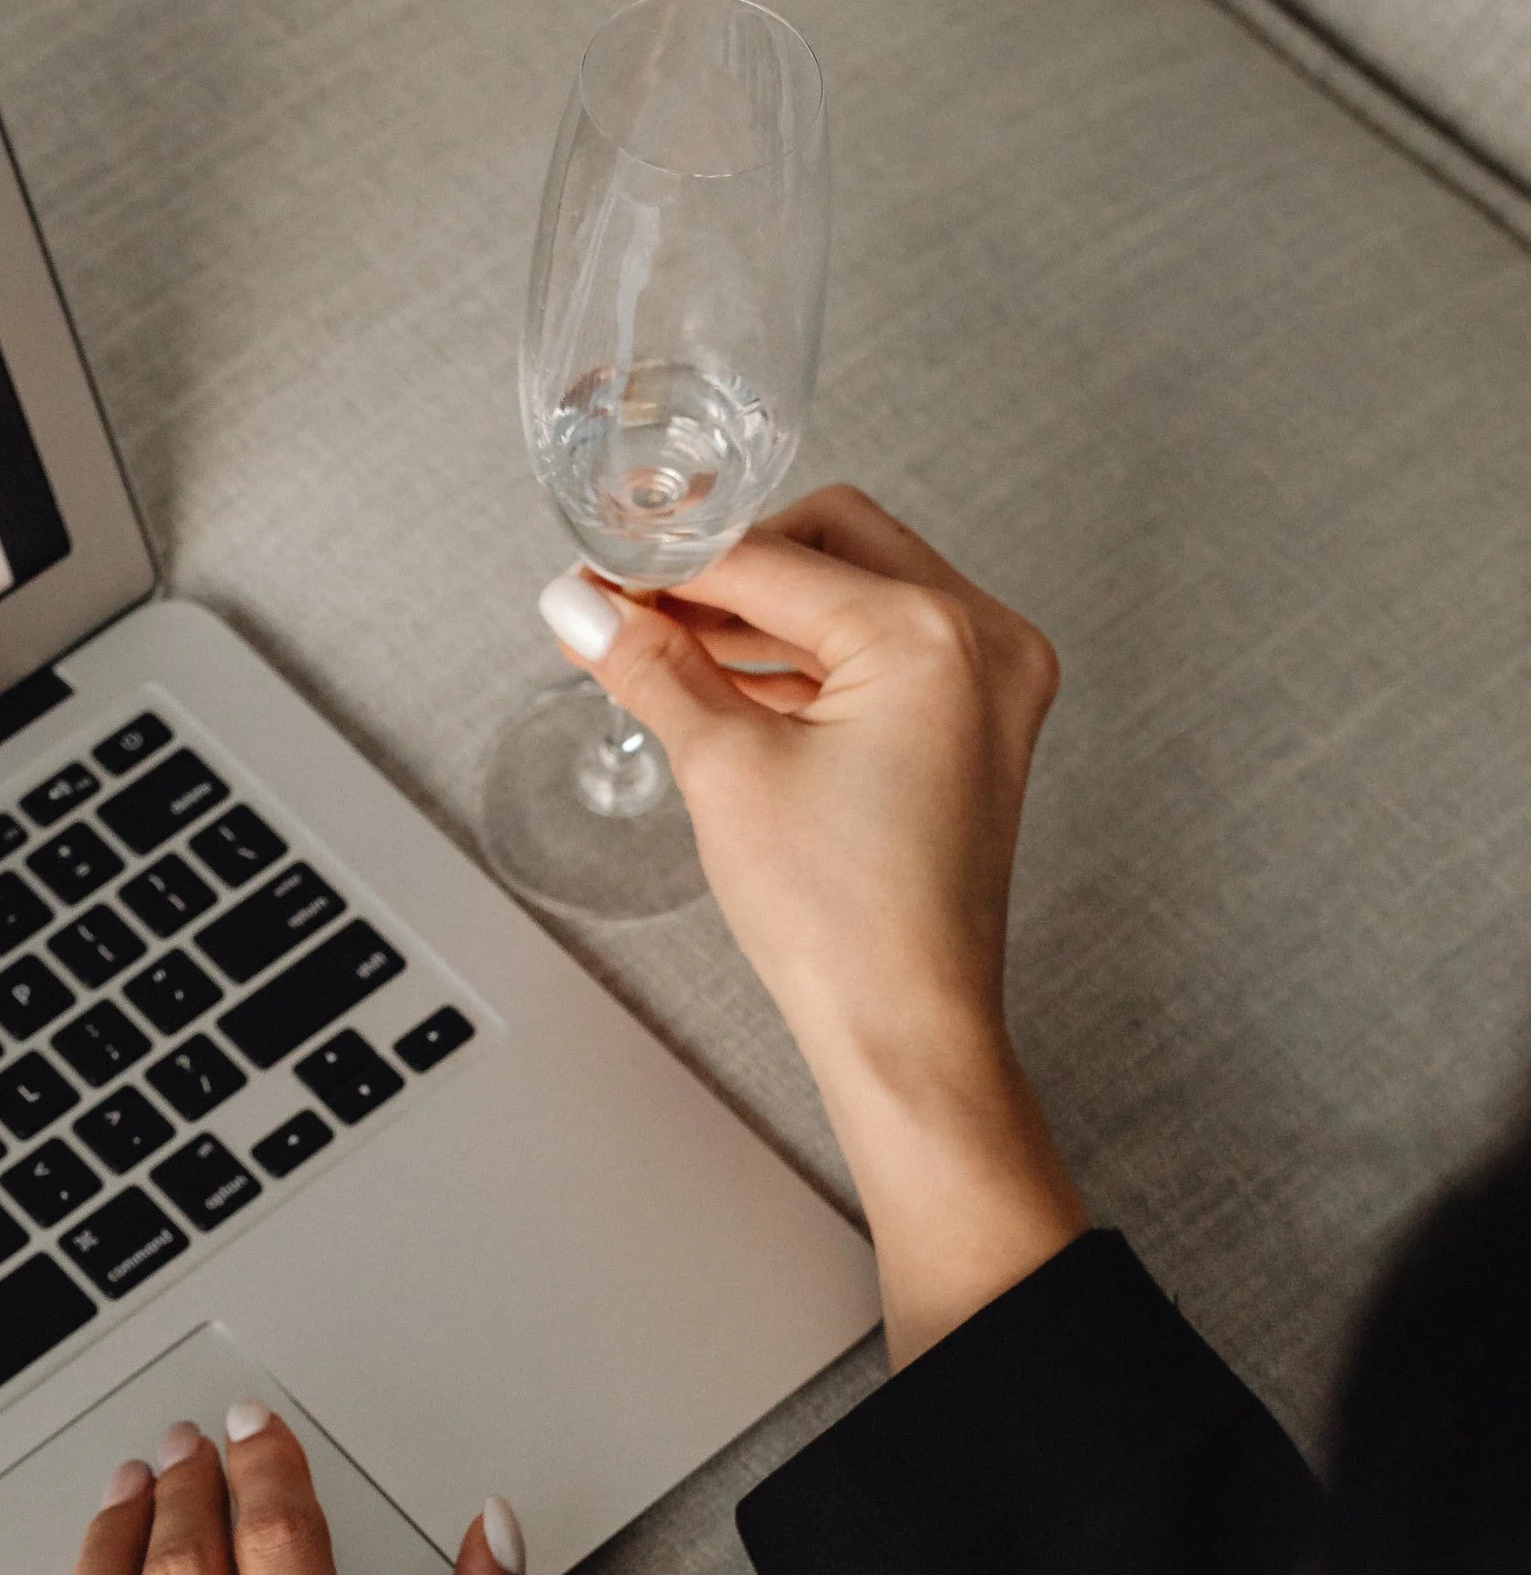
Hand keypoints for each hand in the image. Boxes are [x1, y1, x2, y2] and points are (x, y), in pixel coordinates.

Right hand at [541, 484, 1085, 1361]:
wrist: (905, 1030)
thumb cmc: (842, 924)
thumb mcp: (723, 770)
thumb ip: (651, 667)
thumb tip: (584, 609)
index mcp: (931, 634)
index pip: (770, 560)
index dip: (668, 567)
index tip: (598, 575)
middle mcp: (982, 640)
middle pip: (828, 544)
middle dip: (723, 571)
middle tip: (631, 605)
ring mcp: (990, 683)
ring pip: (854, 596)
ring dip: (757, 615)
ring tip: (657, 647)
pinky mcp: (976, 726)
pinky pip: (881, 653)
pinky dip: (804, 658)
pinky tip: (722, 679)